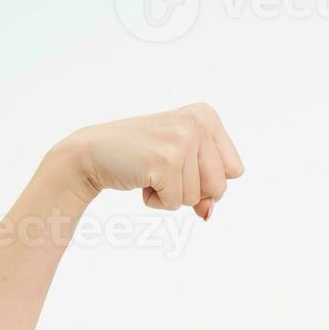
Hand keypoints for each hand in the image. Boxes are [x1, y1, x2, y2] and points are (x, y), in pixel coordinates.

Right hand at [54, 102, 244, 218]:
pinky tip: (141, 178)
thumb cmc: (141, 157)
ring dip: (172, 195)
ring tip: (151, 171)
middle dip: (191, 191)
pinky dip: (156, 201)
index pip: (235, 171)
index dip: (208, 180)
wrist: (93, 152)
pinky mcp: (165, 162)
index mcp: (206, 116)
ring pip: (197, 198)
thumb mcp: (183, 165)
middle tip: (164, 169)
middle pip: (220, 188)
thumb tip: (207, 213)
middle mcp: (198, 123)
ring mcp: (181, 141)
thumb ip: (206, 188)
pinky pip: (175, 204)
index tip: (183, 165)